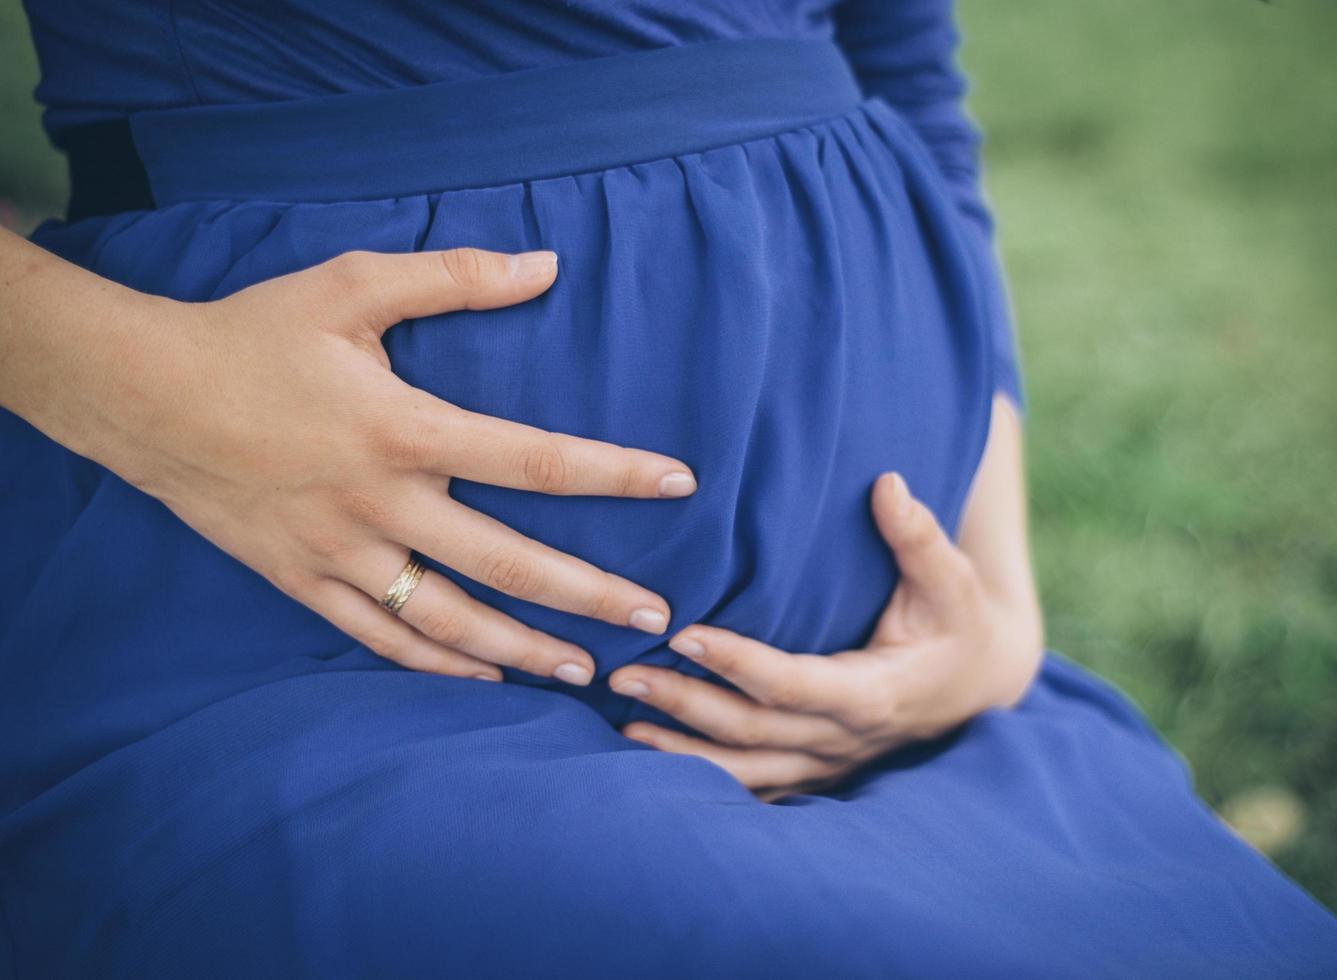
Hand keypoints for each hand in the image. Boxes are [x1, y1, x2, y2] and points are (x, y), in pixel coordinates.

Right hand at [76, 248, 696, 682]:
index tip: (681, 483)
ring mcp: (341, 553)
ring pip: (449, 618)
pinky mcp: (304, 581)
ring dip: (523, 648)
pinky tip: (485, 676)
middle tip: (654, 617)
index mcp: (405, 429)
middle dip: (589, 594)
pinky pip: (381, 637)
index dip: (615, 473)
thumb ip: (454, 278)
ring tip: (584, 671)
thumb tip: (547, 264)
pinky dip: (436, 662)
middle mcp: (381, 503)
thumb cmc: (255, 334)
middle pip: (508, 561)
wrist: (143, 395)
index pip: (536, 459)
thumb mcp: (351, 285)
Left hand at [609, 472, 1042, 799]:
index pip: (791, 683)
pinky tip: (650, 757)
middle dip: (685, 702)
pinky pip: (752, 785)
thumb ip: (918, 536)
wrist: (980, 684)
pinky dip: (701, 773)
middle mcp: (844, 738)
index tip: (683, 632)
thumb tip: (888, 483)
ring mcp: (828, 763)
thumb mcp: (952, 580)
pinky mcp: (815, 771)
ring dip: (680, 750)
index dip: (736, 663)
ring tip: (620, 722)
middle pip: (752, 730)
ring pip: (744, 771)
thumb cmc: (958, 623)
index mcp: (874, 693)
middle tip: (622, 669)